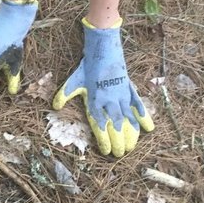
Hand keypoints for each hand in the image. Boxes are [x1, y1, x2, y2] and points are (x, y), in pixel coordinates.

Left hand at [53, 19, 154, 156]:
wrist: (103, 48)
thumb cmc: (87, 66)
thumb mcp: (73, 81)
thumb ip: (64, 95)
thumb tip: (53, 106)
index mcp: (95, 101)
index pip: (100, 126)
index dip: (104, 141)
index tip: (106, 152)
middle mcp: (109, 101)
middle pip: (115, 127)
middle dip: (118, 142)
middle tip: (120, 154)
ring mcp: (121, 95)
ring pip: (128, 119)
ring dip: (131, 134)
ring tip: (132, 147)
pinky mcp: (130, 88)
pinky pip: (139, 105)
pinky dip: (144, 116)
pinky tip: (149, 128)